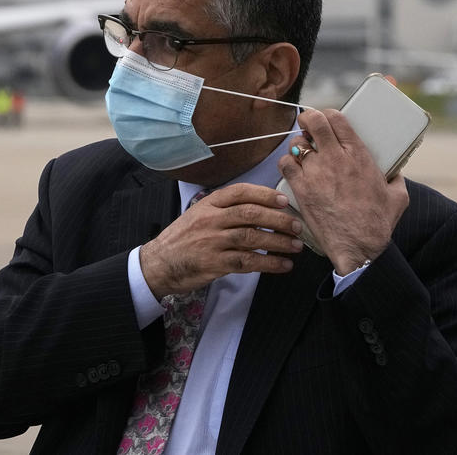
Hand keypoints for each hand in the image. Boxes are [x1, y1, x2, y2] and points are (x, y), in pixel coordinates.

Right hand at [139, 183, 303, 298]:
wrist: (160, 263)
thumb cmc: (182, 238)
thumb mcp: (198, 215)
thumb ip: (224, 210)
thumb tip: (260, 210)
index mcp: (208, 205)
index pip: (239, 192)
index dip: (264, 194)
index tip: (284, 200)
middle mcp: (210, 220)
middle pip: (250, 213)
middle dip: (278, 219)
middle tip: (297, 225)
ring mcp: (212, 241)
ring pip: (251, 237)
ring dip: (278, 242)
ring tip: (296, 246)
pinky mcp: (215, 263)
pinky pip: (247, 261)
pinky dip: (268, 263)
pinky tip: (283, 265)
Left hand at [277, 109, 409, 275]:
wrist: (357, 246)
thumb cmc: (378, 223)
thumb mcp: (398, 195)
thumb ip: (395, 177)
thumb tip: (394, 170)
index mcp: (359, 155)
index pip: (337, 119)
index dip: (328, 114)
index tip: (325, 118)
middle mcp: (336, 159)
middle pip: (314, 122)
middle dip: (308, 118)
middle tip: (307, 123)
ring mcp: (316, 173)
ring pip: (296, 143)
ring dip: (297, 144)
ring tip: (302, 151)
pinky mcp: (301, 188)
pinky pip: (285, 164)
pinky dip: (287, 162)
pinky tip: (293, 167)